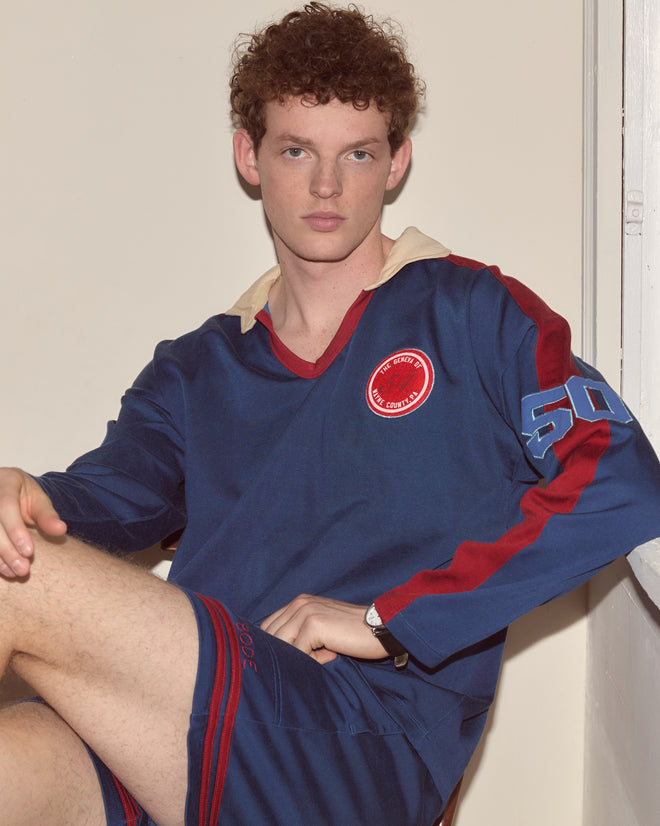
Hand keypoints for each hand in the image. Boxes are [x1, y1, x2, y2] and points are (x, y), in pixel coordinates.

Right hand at [0, 467, 66, 577]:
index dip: (16, 530)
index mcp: (5, 481)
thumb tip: (61, 530)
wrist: (5, 489)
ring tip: (15, 573)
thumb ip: (47, 515)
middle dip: (7, 549)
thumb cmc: (23, 494)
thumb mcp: (38, 500)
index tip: (29, 551)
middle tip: (23, 569)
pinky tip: (4, 570)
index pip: (6, 506)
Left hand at [260, 594, 385, 664]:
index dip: (275, 647)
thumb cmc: (353, 632)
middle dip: (286, 654)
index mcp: (299, 602)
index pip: (269, 627)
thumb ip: (301, 632)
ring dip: (300, 657)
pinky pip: (299, 653)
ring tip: (326, 653)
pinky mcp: (313, 625)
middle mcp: (299, 603)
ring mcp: (305, 612)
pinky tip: (333, 653)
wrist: (382, 627)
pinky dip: (313, 661)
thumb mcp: (323, 626)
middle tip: (316, 656)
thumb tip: (278, 655)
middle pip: (271, 637)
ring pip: (281, 646)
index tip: (292, 658)